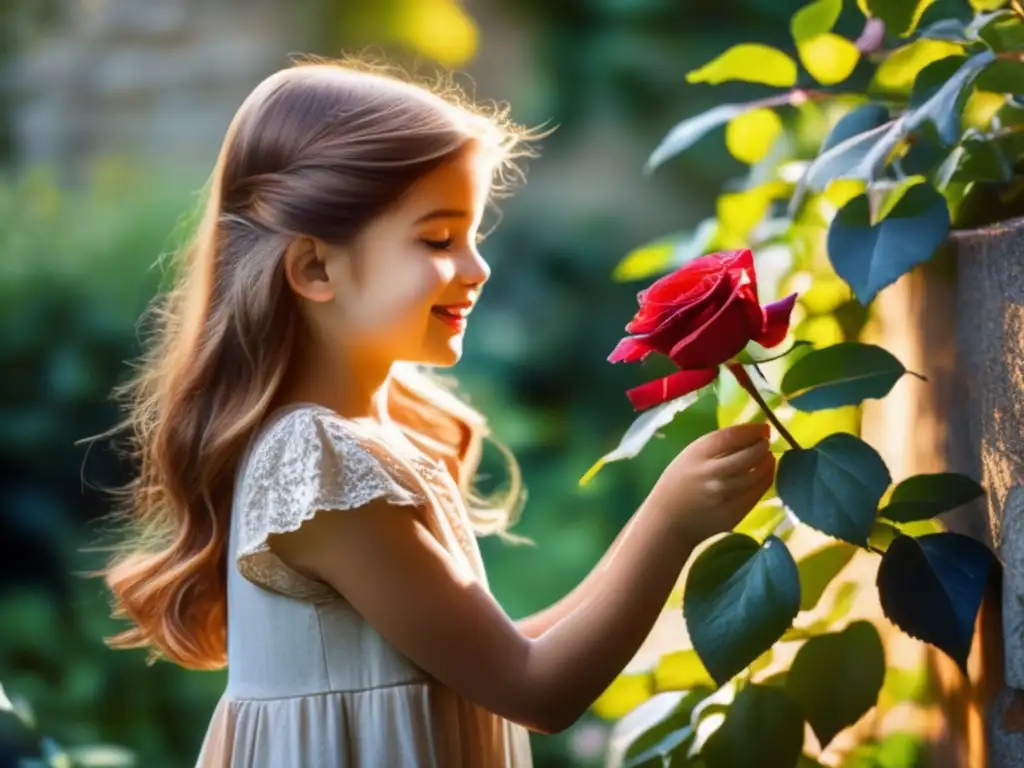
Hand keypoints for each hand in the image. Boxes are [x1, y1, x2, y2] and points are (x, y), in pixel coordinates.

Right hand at [648, 423, 775, 544]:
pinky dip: (765, 479)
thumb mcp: (688, 458)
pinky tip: (765, 473)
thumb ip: (713, 448)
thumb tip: (746, 436)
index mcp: (696, 455)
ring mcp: (724, 494)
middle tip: (766, 442)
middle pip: (748, 455)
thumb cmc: (676, 485)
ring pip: (756, 474)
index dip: (752, 431)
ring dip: (766, 462)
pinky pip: (757, 493)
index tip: (762, 428)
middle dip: (762, 446)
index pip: (731, 436)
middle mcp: (711, 473)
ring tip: (767, 457)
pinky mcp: (733, 512)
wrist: (667, 522)